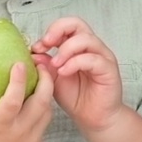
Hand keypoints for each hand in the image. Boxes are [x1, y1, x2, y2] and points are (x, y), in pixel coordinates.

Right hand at [0, 59, 54, 141]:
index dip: (19, 80)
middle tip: (41, 65)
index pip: (13, 100)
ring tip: (41, 77)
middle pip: (41, 103)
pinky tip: (37, 97)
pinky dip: (43, 109)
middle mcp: (18, 134)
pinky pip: (44, 123)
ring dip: (47, 93)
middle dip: (46, 80)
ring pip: (47, 112)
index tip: (21, 63)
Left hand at [32, 17, 124, 133]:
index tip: (37, 47)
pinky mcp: (108, 69)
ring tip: (55, 65)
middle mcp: (91, 47)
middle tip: (46, 44)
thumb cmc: (75, 97)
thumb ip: (45, 65)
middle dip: (58, 30)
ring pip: (86, 39)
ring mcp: (102, 56)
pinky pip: (93, 59)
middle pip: (77, 23)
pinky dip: (75, 63)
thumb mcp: (53, 79)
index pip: (66, 26)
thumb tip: (33, 53)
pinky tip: (64, 72)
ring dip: (66, 49)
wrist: (92, 118)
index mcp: (77, 46)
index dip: (50, 31)